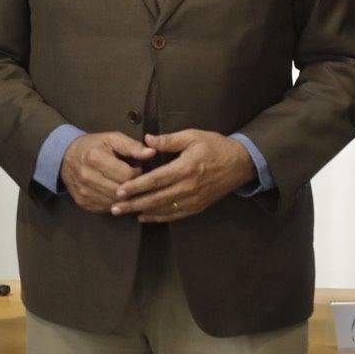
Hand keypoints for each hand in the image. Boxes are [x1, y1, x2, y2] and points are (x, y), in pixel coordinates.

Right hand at [60, 132, 157, 212]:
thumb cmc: (93, 146)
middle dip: (133, 187)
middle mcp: (87, 177)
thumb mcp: (112, 139)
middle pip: (121, 191)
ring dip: (125, 197)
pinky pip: (107, 208)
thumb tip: (151, 152)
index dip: (137, 173)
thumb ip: (132, 146)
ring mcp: (84, 192)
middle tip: (135, 180)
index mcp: (95, 158)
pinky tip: (117, 195)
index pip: (127, 175)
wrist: (65, 158)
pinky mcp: (83, 203)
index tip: (137, 169)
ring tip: (127, 187)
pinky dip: (115, 203)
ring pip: (115, 202)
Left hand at [110, 130, 255, 222]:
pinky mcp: (198, 206)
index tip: (120, 190)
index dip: (136, 186)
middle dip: (133, 204)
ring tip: (124, 213)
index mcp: (186, 168)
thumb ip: (169, 139)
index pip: (156, 180)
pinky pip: (175, 215)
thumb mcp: (193, 136)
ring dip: (142, 212)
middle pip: (156, 198)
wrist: (240, 163)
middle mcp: (189, 187)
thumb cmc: (215, 146)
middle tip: (114, 208)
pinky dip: (158, 217)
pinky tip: (144, 216)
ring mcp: (194, 199)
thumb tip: (146, 140)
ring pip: (164, 209)